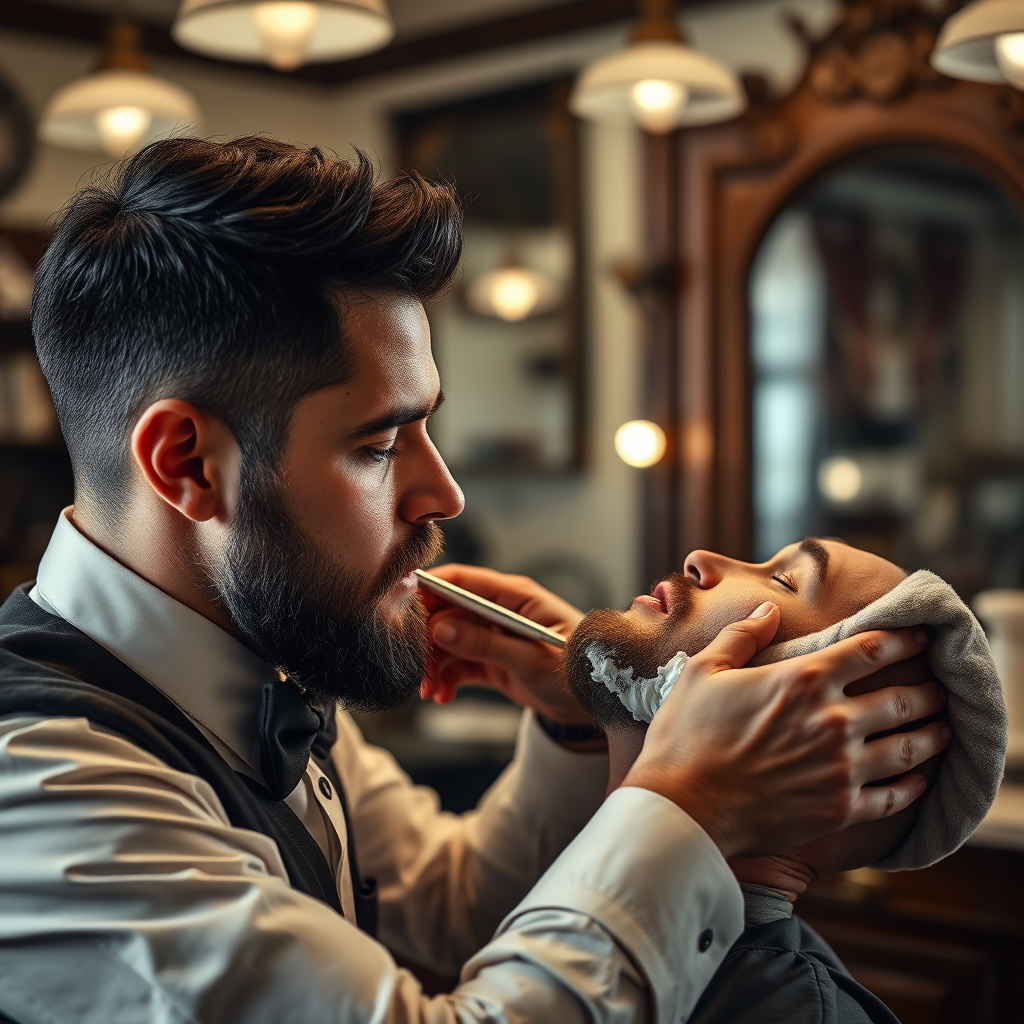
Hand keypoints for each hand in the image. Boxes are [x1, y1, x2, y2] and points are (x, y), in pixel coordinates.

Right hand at [421, 564, 589, 724]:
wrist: (596, 706)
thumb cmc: (578, 672)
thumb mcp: (532, 659)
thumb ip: (487, 643)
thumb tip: (443, 628)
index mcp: (515, 596)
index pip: (462, 581)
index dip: (428, 590)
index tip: (400, 608)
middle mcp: (501, 611)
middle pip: (448, 611)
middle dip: (427, 638)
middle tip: (414, 662)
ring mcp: (495, 635)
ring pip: (448, 640)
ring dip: (433, 664)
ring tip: (429, 688)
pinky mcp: (492, 660)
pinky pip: (458, 663)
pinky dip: (446, 678)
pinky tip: (442, 695)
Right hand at [623, 603, 950, 859]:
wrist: (683, 808)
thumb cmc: (686, 736)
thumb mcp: (704, 671)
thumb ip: (742, 636)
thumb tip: (769, 612)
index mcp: (803, 680)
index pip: (871, 650)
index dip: (903, 639)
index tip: (921, 636)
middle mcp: (833, 721)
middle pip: (902, 699)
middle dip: (928, 691)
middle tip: (940, 688)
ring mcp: (841, 768)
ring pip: (909, 747)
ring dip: (932, 735)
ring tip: (943, 729)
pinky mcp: (840, 809)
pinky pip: (894, 796)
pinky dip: (913, 785)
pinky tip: (918, 778)